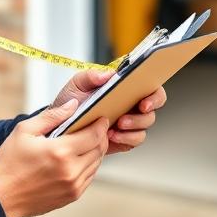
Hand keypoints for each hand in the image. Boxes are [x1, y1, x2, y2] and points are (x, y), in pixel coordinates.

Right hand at [0, 99, 109, 216]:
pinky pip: (89, 176)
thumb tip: (73, 105)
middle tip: (96, 126)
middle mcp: (71, 170)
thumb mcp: (25, 131)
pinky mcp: (72, 196)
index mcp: (60, 152)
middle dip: (101, 135)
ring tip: (88, 140)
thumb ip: (52, 116)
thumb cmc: (10, 163)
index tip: (101, 117)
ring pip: (97, 163)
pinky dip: (89, 165)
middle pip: (99, 149)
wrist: (2, 196)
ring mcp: (73, 186)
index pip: (94, 135)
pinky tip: (79, 157)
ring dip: (96, 150)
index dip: (101, 124)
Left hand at [51, 69, 166, 154]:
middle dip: (141, 117)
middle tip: (123, 119)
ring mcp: (129, 123)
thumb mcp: (78, 83)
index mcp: (127, 89)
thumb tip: (109, 74)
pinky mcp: (124, 139)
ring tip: (114, 128)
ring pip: (144, 128)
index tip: (144, 103)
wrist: (61, 123)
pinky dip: (124, 140)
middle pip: (151, 112)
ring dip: (132, 130)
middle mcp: (132, 106)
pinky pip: (133, 142)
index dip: (154, 96)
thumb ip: (91, 75)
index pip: (152, 89)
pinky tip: (110, 136)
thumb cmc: (72, 100)